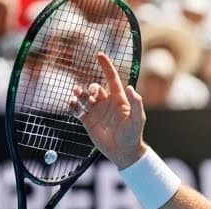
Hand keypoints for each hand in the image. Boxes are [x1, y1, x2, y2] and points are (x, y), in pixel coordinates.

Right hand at [70, 52, 146, 168]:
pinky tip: (72, 104)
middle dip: (91, 88)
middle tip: (91, 94)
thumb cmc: (133, 135)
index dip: (106, 66)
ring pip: (84, 97)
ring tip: (77, 95)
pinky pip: (77, 110)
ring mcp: (96, 111)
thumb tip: (130, 87)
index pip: (111, 78)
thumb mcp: (137, 119)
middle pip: (94, 88)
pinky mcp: (88, 121)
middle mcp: (106, 103)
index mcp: (119, 99)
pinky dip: (73, 105)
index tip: (99, 54)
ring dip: (79, 94)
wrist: (124, 152)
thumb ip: (136, 104)